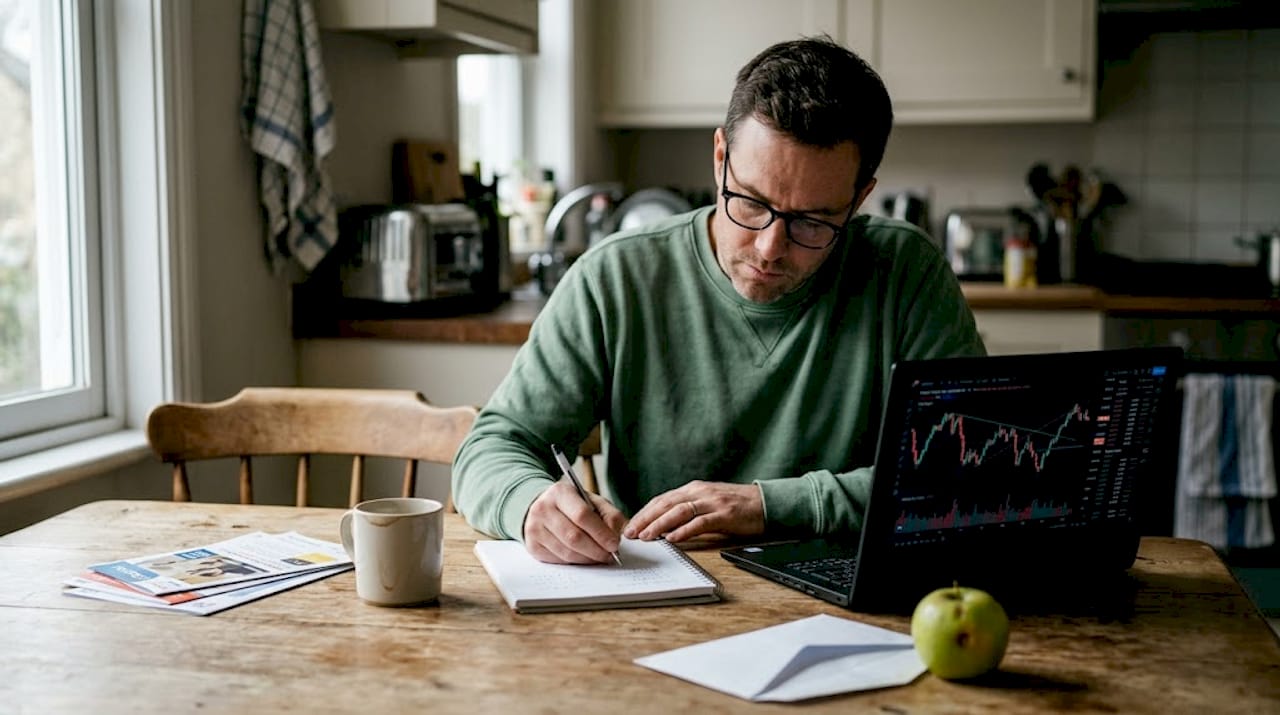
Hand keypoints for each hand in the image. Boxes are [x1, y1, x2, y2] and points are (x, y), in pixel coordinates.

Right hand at [523, 479, 627, 563]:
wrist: (542, 507)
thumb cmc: (573, 505)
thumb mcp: (592, 501)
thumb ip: (610, 515)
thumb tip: (617, 536)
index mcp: (560, 492)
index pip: (582, 515)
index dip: (600, 533)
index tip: (614, 544)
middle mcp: (542, 509)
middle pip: (573, 537)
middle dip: (596, 550)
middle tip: (609, 555)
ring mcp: (534, 528)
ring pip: (566, 552)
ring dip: (587, 559)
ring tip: (599, 557)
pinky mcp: (532, 546)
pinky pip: (558, 560)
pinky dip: (575, 562)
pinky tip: (584, 557)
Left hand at [623, 481, 764, 543]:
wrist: (765, 502)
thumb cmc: (736, 506)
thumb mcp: (707, 504)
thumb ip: (688, 511)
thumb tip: (664, 527)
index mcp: (693, 489)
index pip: (662, 500)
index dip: (644, 512)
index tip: (630, 525)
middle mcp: (699, 492)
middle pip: (666, 504)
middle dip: (645, 519)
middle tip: (630, 533)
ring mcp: (712, 502)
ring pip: (679, 511)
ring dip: (660, 524)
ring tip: (646, 536)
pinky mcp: (724, 514)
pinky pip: (700, 522)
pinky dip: (685, 530)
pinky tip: (673, 538)